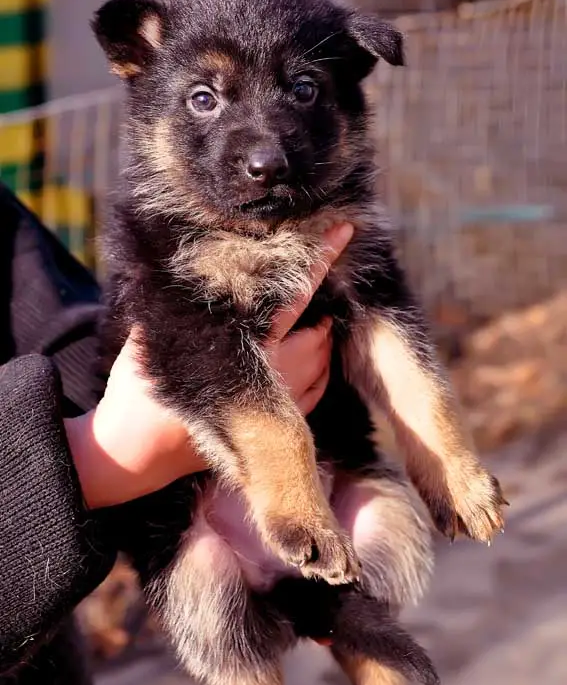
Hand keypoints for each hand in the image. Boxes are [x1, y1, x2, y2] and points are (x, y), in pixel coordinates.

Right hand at [65, 222, 353, 508]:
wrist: (135, 453)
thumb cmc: (139, 390)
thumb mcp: (153, 335)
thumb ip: (182, 302)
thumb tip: (194, 264)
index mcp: (239, 349)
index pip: (293, 297)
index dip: (319, 262)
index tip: (344, 231)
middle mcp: (267, 379)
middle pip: (318, 335)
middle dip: (322, 310)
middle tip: (317, 287)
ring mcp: (275, 408)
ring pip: (321, 366)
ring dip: (323, 340)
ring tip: (314, 320)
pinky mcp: (273, 429)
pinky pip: (315, 395)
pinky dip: (321, 372)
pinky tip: (314, 359)